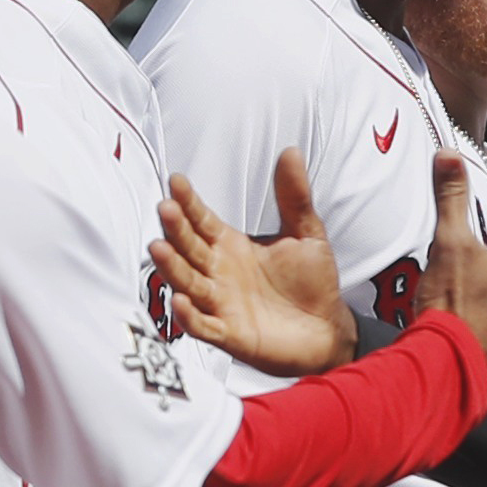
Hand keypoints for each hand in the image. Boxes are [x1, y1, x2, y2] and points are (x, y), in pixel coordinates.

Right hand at [151, 151, 350, 375]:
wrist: (328, 330)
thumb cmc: (313, 283)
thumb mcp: (307, 234)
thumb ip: (294, 197)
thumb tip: (292, 152)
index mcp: (230, 246)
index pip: (201, 219)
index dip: (188, 201)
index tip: (176, 180)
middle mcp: (218, 272)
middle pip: (188, 247)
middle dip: (175, 229)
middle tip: (165, 207)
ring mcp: (220, 303)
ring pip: (188, 282)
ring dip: (172, 267)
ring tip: (158, 247)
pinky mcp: (229, 334)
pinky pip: (203, 326)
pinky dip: (190, 316)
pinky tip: (181, 301)